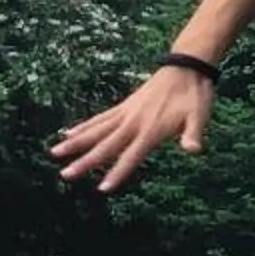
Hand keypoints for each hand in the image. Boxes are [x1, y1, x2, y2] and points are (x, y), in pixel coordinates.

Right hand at [49, 65, 214, 192]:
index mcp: (152, 129)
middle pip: (106, 145)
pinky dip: (84, 126)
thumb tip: (194, 150)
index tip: (102, 188)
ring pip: (96, 130)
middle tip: (65, 175)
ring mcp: (126, 112)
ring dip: (75, 142)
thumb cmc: (196, 95)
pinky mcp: (124, 106)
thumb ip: (193, 134)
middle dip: (85, 161)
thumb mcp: (200, 115)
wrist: (187, 67)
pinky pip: (100, 118)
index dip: (118, 172)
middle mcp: (134, 122)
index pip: (132, 155)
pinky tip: (68, 132)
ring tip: (54, 152)